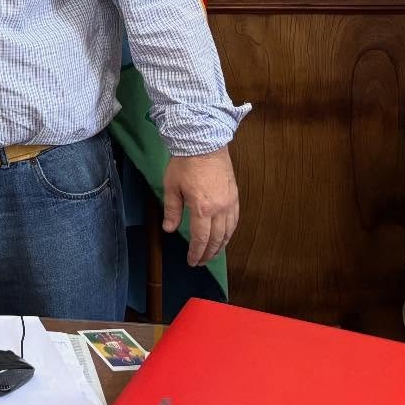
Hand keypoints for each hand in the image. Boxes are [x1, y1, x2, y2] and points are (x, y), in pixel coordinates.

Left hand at [162, 146, 239, 265]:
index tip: (192, 261)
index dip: (196, 252)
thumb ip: (172, 210)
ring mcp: (230, 203)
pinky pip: (235, 220)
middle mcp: (219, 209)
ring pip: (229, 232)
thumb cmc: (185, 163)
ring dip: (221, 246)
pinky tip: (225, 236)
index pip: (200, 238)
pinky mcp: (235, 196)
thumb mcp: (171, 187)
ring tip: (213, 253)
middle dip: (208, 253)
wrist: (204, 143)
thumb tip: (169, 229)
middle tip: (201, 262)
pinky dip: (230, 232)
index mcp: (202, 208)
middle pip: (217, 239)